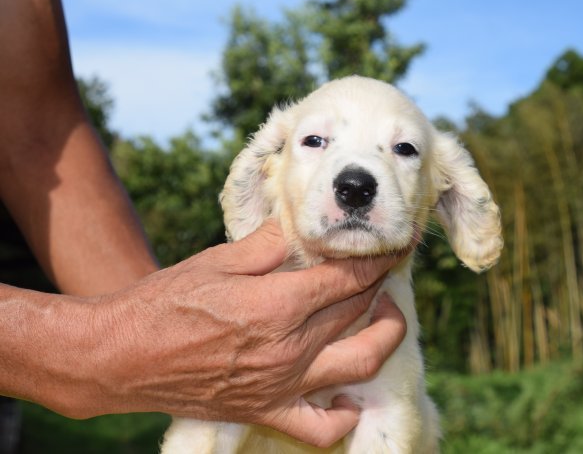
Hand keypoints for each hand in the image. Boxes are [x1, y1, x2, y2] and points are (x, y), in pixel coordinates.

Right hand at [55, 221, 407, 447]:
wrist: (120, 357)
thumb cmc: (163, 302)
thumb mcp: (216, 260)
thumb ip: (269, 244)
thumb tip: (300, 227)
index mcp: (276, 305)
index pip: (347, 279)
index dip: (374, 259)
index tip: (391, 246)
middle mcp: (288, 348)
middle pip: (358, 312)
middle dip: (380, 284)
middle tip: (383, 267)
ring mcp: (282, 385)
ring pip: (360, 364)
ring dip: (385, 336)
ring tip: (384, 313)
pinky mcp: (267, 410)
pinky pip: (323, 427)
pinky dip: (346, 414)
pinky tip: (350, 392)